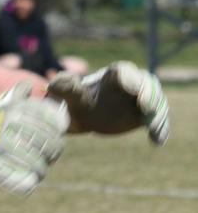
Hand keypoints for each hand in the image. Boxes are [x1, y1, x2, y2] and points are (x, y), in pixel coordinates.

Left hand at [48, 61, 169, 144]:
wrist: (81, 117)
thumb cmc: (74, 101)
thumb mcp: (68, 95)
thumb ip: (64, 88)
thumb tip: (52, 85)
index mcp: (112, 75)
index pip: (125, 71)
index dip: (130, 78)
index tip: (132, 88)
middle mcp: (131, 83)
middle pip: (146, 83)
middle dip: (148, 94)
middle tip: (148, 108)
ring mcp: (141, 98)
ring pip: (155, 101)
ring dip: (157, 114)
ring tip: (153, 129)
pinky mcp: (145, 114)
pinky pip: (156, 119)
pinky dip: (159, 128)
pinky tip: (157, 141)